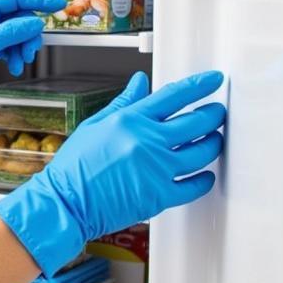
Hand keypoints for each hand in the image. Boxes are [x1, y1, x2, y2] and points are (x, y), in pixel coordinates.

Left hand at [0, 0, 66, 125]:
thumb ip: (10, 32)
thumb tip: (35, 22)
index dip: (39, 0)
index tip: (60, 3)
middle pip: (17, 17)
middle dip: (28, 34)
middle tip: (32, 52)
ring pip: (12, 32)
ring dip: (20, 47)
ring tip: (20, 63)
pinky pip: (3, 43)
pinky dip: (10, 53)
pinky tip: (12, 65)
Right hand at [0, 70, 226, 275]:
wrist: (66, 202)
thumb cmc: (74, 168)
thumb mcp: (95, 126)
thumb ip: (123, 103)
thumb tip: (141, 83)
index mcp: (130, 121)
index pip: (174, 95)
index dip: (199, 85)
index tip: (213, 80)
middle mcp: (147, 141)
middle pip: (197, 121)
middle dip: (213, 114)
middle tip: (216, 113)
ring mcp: (157, 169)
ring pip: (202, 151)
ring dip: (214, 143)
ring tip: (214, 140)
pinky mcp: (160, 195)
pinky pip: (195, 186)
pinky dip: (205, 179)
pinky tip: (205, 175)